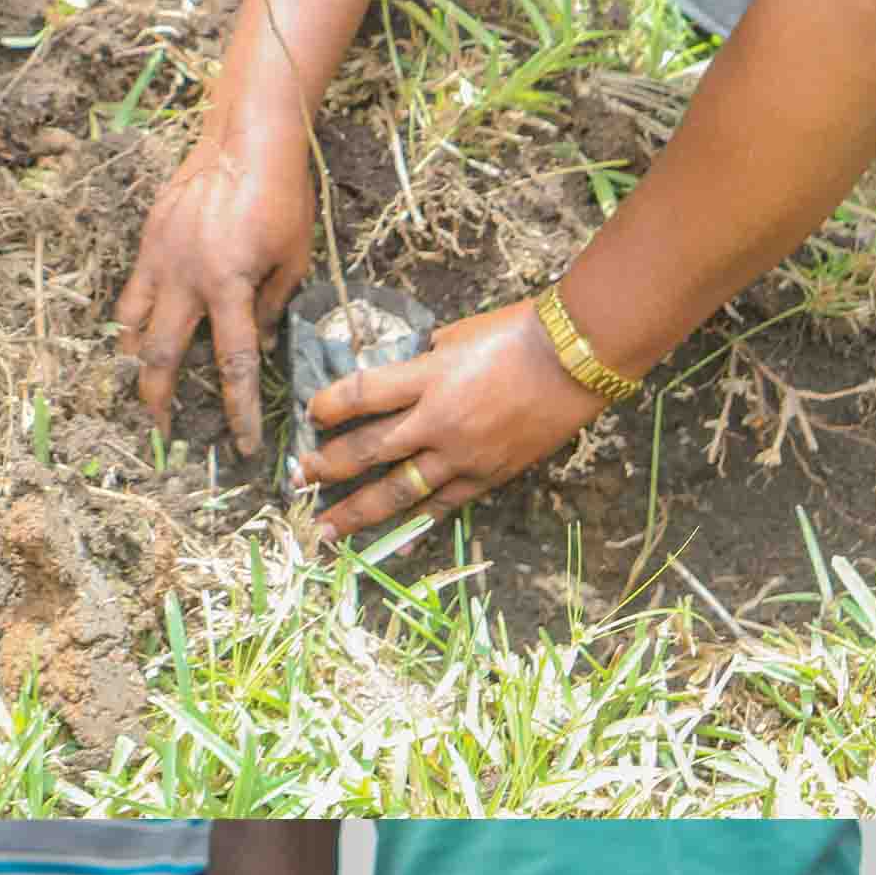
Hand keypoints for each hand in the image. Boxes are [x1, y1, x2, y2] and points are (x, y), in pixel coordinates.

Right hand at [118, 95, 323, 454]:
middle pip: (161, 355)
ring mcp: (158, 258)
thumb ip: (273, 305)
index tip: (244, 443)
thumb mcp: (294, 257)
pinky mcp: (147, 241)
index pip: (234, 363)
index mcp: (230, 285)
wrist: (245, 139)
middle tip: (163, 432)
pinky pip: (131, 293)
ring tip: (140, 388)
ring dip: (134, 362)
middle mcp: (185, 277)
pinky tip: (136, 337)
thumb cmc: (282, 196)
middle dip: (159, 400)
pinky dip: (131, 322)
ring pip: (132, 326)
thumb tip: (258, 343)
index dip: (239, 409)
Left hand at [296, 296, 604, 544]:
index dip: (327, 406)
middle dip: (328, 466)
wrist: (575, 360)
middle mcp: (439, 420)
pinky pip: (445, 505)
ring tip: (328, 527)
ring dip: (358, 510)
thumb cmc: (517, 334)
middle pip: (369, 449)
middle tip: (300, 478)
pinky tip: (392, 539)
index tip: (310, 415)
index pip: (360, 395)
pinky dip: (416, 523)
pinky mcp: (489, 475)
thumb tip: (399, 378)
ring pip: (400, 489)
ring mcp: (464, 453)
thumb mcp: (456, 335)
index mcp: (428, 376)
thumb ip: (422, 362)